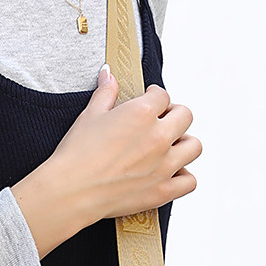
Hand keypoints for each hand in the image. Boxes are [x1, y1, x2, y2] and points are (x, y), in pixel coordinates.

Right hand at [49, 71, 202, 224]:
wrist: (71, 190)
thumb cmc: (77, 154)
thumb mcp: (90, 115)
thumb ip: (105, 93)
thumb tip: (109, 75)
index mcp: (142, 113)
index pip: (163, 95)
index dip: (155, 96)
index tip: (150, 100)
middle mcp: (158, 137)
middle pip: (185, 116)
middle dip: (174, 114)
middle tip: (162, 120)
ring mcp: (164, 165)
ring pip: (194, 146)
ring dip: (184, 143)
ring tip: (170, 145)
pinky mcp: (163, 190)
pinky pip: (190, 181)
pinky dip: (183, 176)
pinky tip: (170, 172)